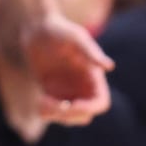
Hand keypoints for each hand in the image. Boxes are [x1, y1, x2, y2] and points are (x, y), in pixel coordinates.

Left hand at [0, 9, 112, 124]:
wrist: (35, 27)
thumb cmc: (59, 28)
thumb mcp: (76, 37)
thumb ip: (92, 52)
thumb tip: (109, 67)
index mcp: (93, 76)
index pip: (101, 103)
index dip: (90, 108)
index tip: (73, 104)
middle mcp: (82, 86)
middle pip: (84, 116)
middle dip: (70, 115)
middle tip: (55, 104)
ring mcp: (66, 91)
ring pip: (67, 117)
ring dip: (56, 116)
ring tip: (43, 101)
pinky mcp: (50, 93)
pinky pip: (51, 112)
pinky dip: (46, 113)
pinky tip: (40, 101)